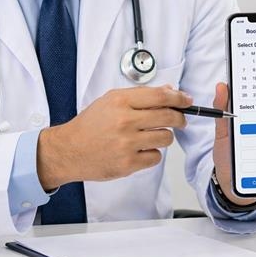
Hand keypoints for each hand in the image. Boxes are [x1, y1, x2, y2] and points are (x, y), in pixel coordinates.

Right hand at [36, 86, 189, 189]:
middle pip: (169, 117)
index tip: (186, 100)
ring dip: (164, 137)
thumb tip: (168, 92)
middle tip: (180, 120)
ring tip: (152, 136)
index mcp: (121, 101)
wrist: (69, 150)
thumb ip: (139, 96)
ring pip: (165, 139)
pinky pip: (155, 157)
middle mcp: (125, 121)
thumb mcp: (111, 100)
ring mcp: (127, 144)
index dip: (179, 98)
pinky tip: (140, 150)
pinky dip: (152, 154)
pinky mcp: (127, 164)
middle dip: (179, 118)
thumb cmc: (90, 125)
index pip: (161, 96)